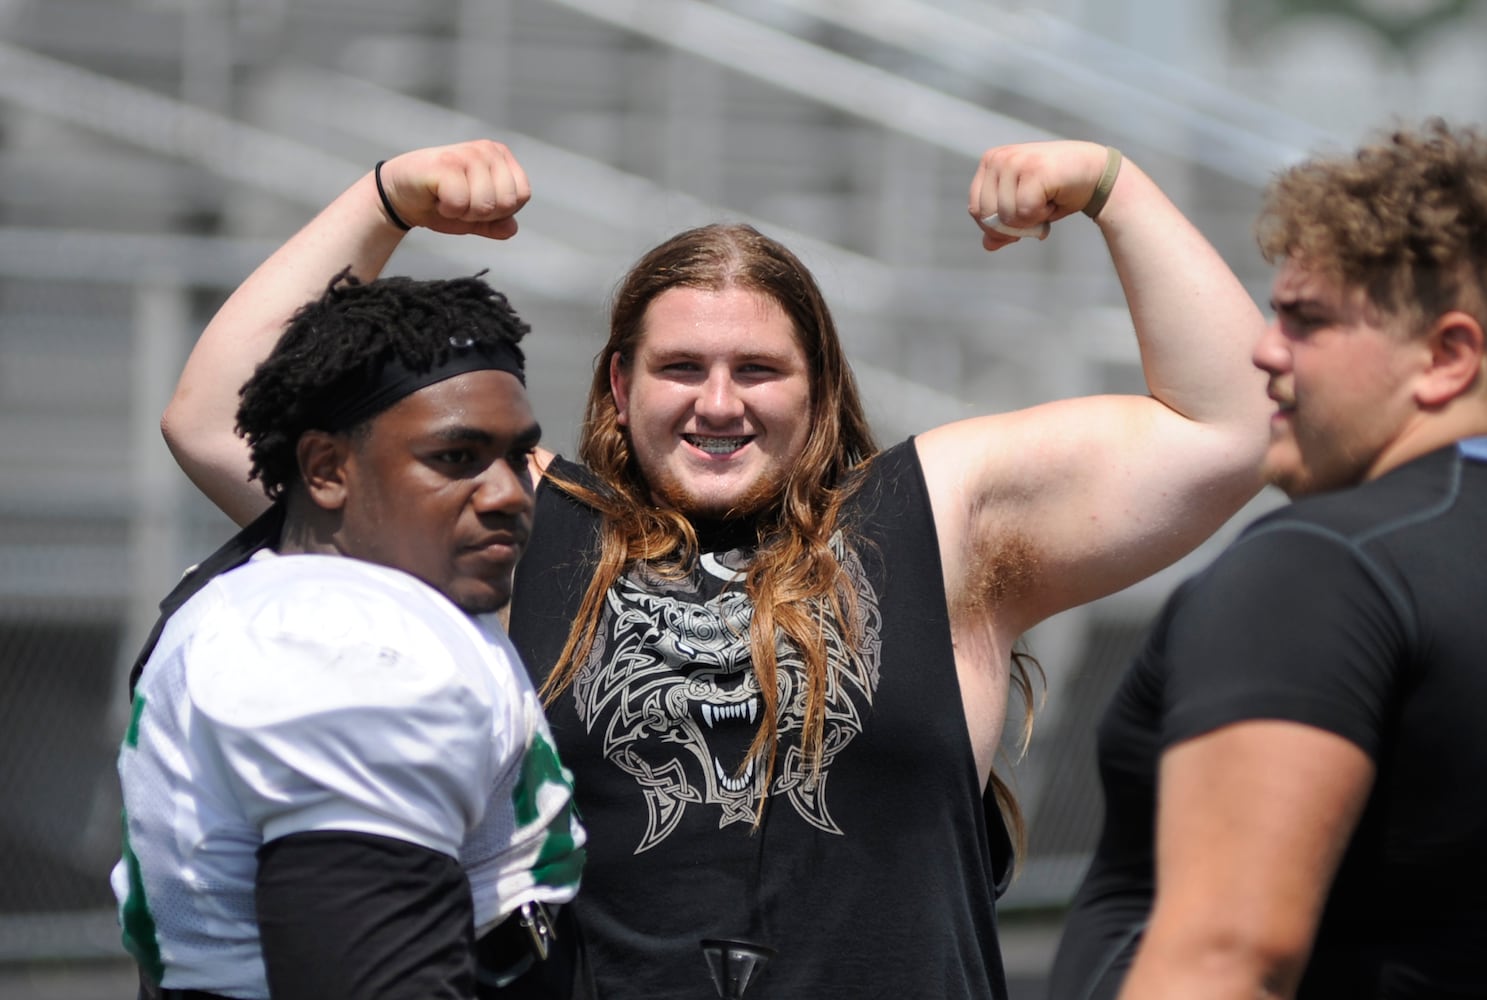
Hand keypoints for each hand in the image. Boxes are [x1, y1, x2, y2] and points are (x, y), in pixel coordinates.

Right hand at [377, 140, 530, 239]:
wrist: (398, 195)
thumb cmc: (438, 203)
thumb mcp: (473, 218)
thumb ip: (496, 224)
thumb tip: (512, 228)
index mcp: (500, 157)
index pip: (522, 195)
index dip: (501, 211)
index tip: (476, 204)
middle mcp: (487, 150)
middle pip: (507, 202)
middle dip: (483, 214)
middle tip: (460, 203)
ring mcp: (468, 154)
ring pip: (486, 205)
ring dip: (464, 213)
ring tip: (448, 199)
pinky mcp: (447, 163)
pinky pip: (462, 203)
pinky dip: (448, 210)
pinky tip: (437, 198)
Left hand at [967, 140, 1109, 249]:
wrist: (1096, 173)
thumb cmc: (1058, 190)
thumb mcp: (1024, 209)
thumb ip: (1003, 226)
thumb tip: (987, 245)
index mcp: (990, 162)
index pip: (976, 209)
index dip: (996, 227)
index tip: (1020, 222)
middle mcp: (998, 158)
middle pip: (988, 215)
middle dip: (1014, 225)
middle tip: (1037, 209)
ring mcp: (1014, 161)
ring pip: (1006, 216)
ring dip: (1031, 219)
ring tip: (1047, 199)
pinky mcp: (1033, 170)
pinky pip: (1025, 212)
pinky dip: (1041, 215)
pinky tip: (1053, 198)